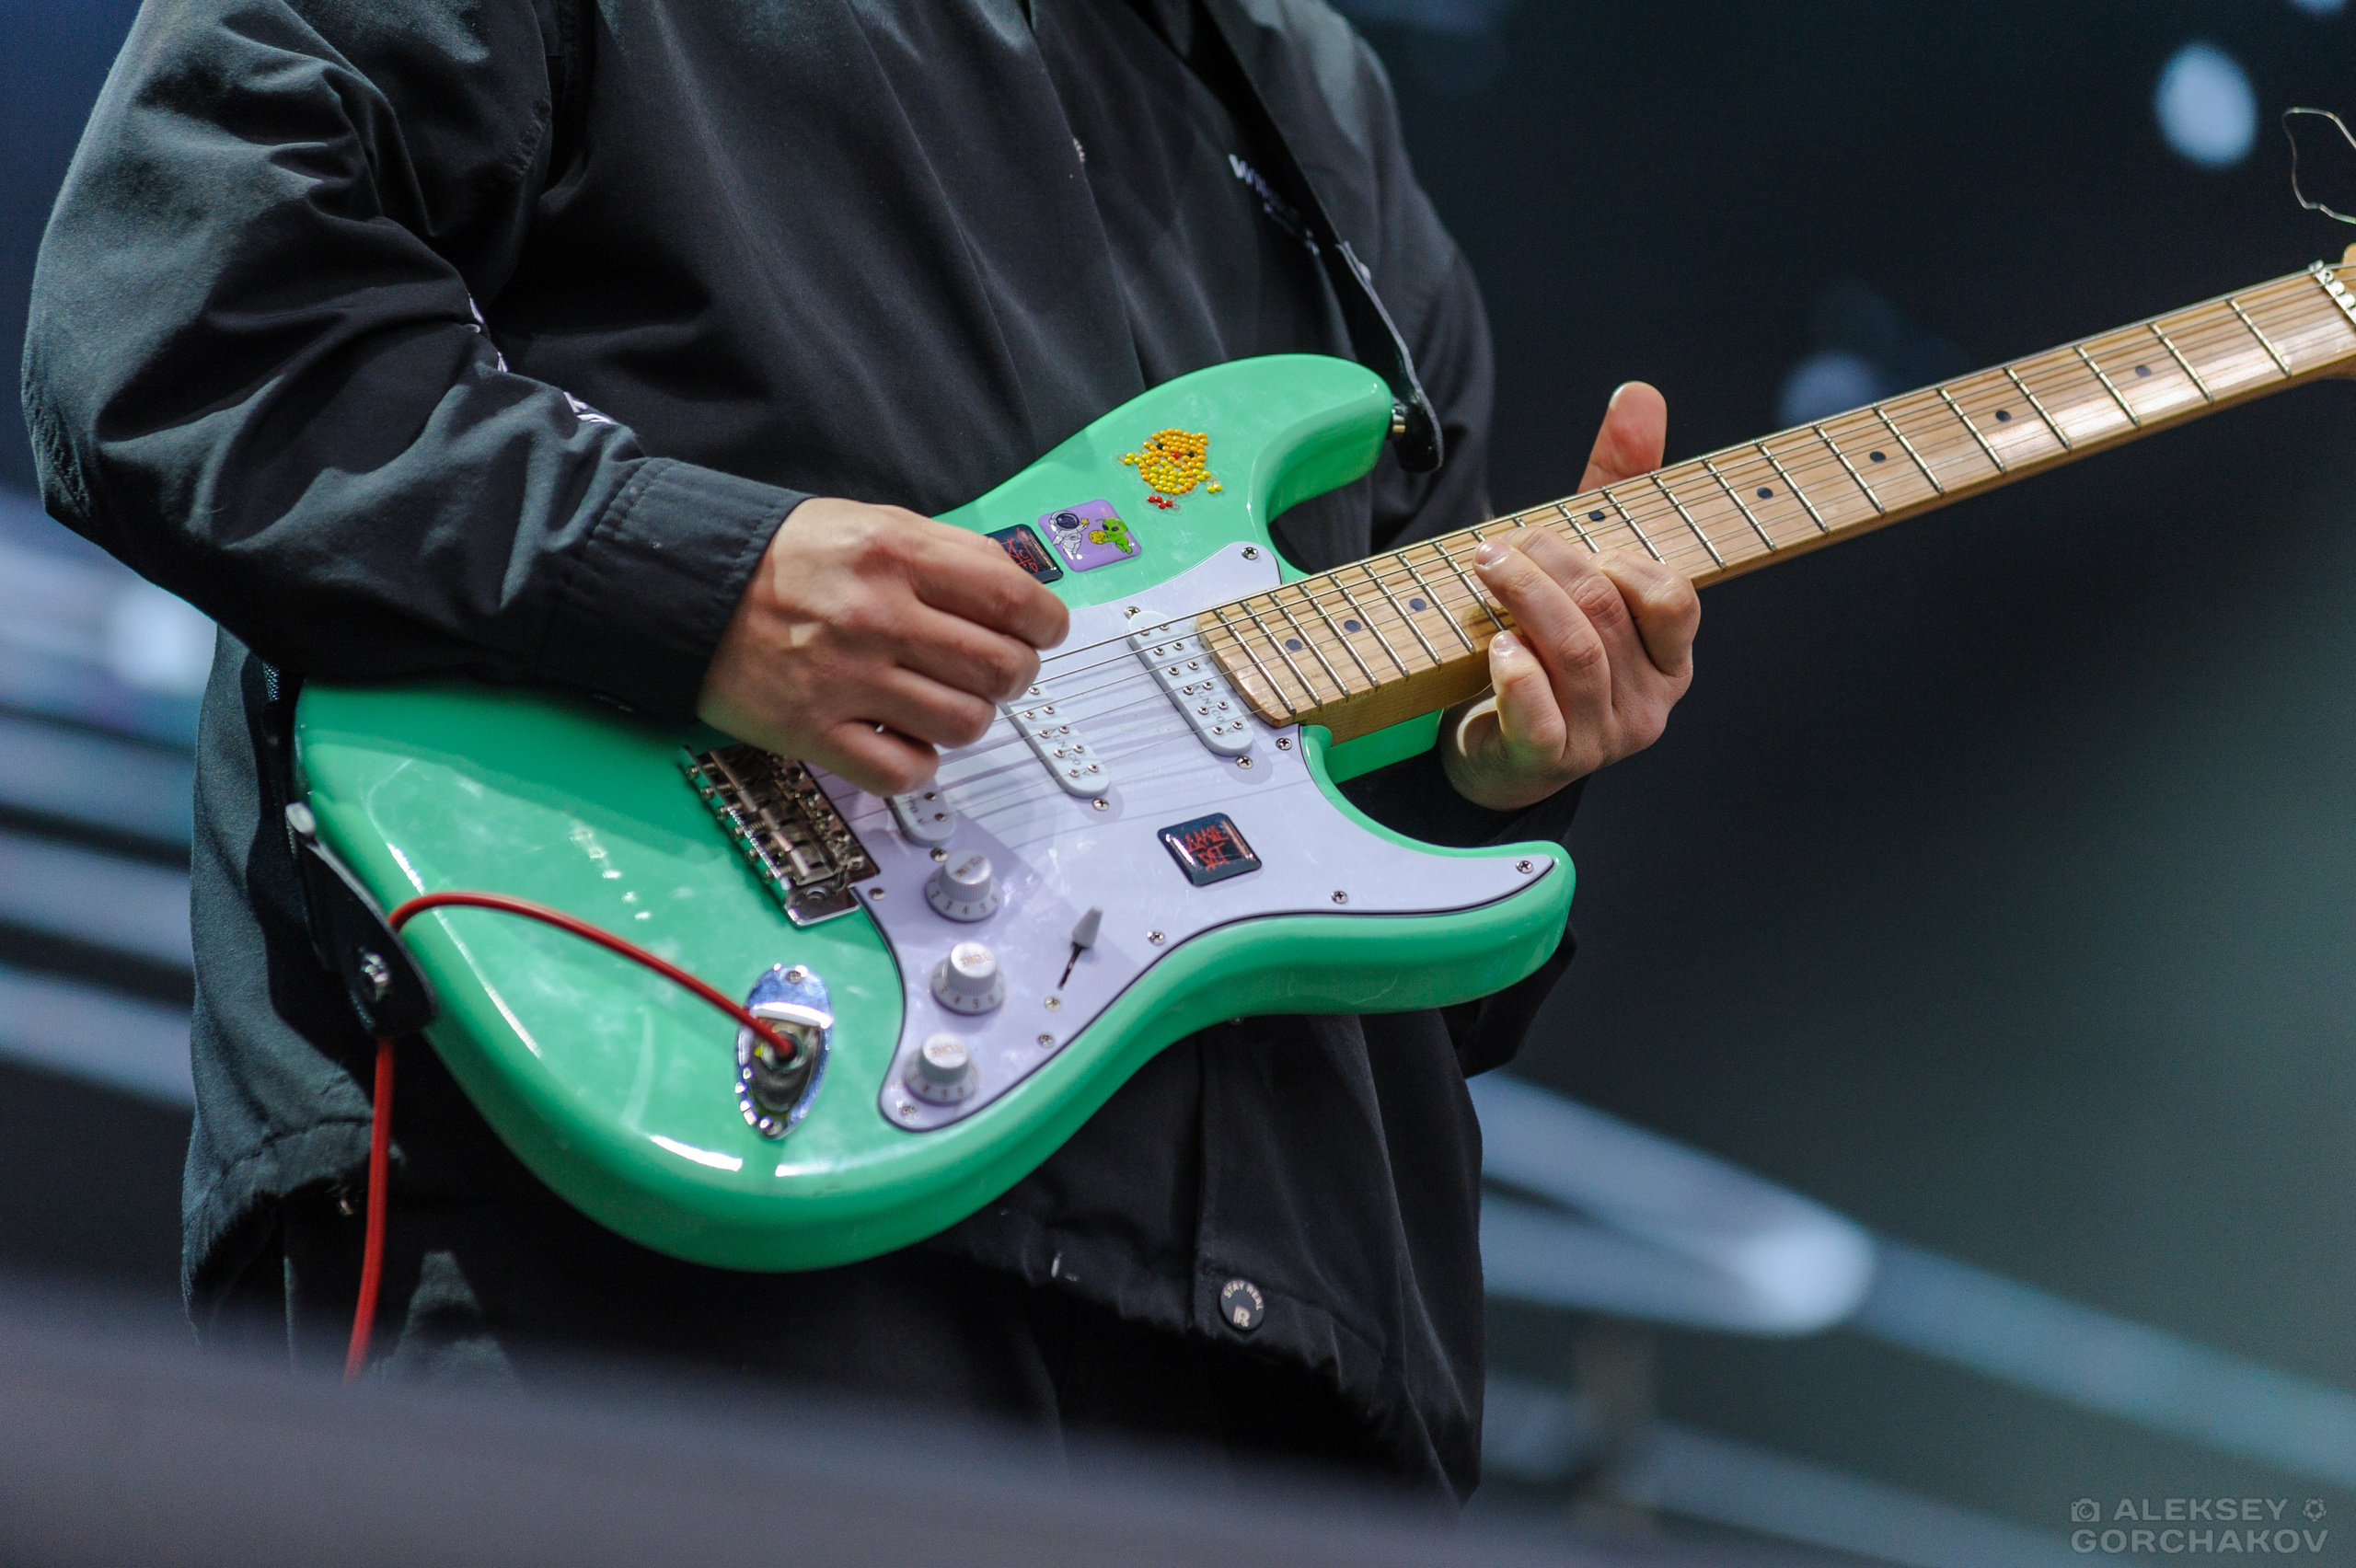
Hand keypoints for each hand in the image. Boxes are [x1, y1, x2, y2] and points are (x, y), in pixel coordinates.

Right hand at [698, 497, 1068, 794]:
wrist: (687, 587)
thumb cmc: (788, 559)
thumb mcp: (872, 523)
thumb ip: (948, 553)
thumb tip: (1022, 595)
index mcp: (897, 554)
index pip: (1016, 601)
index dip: (1046, 626)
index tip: (1042, 634)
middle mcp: (877, 616)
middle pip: (1001, 669)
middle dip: (1015, 675)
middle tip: (995, 672)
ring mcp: (845, 679)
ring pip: (965, 724)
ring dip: (969, 718)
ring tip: (944, 701)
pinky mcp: (813, 731)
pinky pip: (905, 771)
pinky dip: (920, 762)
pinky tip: (906, 738)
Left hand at [1443, 382, 1699, 811]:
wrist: (1497, 746)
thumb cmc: (1548, 644)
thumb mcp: (1585, 562)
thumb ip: (1618, 483)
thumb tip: (1639, 395)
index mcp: (1670, 655)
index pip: (1674, 599)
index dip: (1621, 561)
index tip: (1567, 538)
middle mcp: (1647, 701)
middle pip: (1608, 613)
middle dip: (1549, 564)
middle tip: (1500, 545)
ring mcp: (1601, 737)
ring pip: (1573, 653)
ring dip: (1523, 599)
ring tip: (1486, 570)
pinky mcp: (1548, 758)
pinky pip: (1537, 709)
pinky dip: (1512, 669)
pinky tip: (1492, 644)